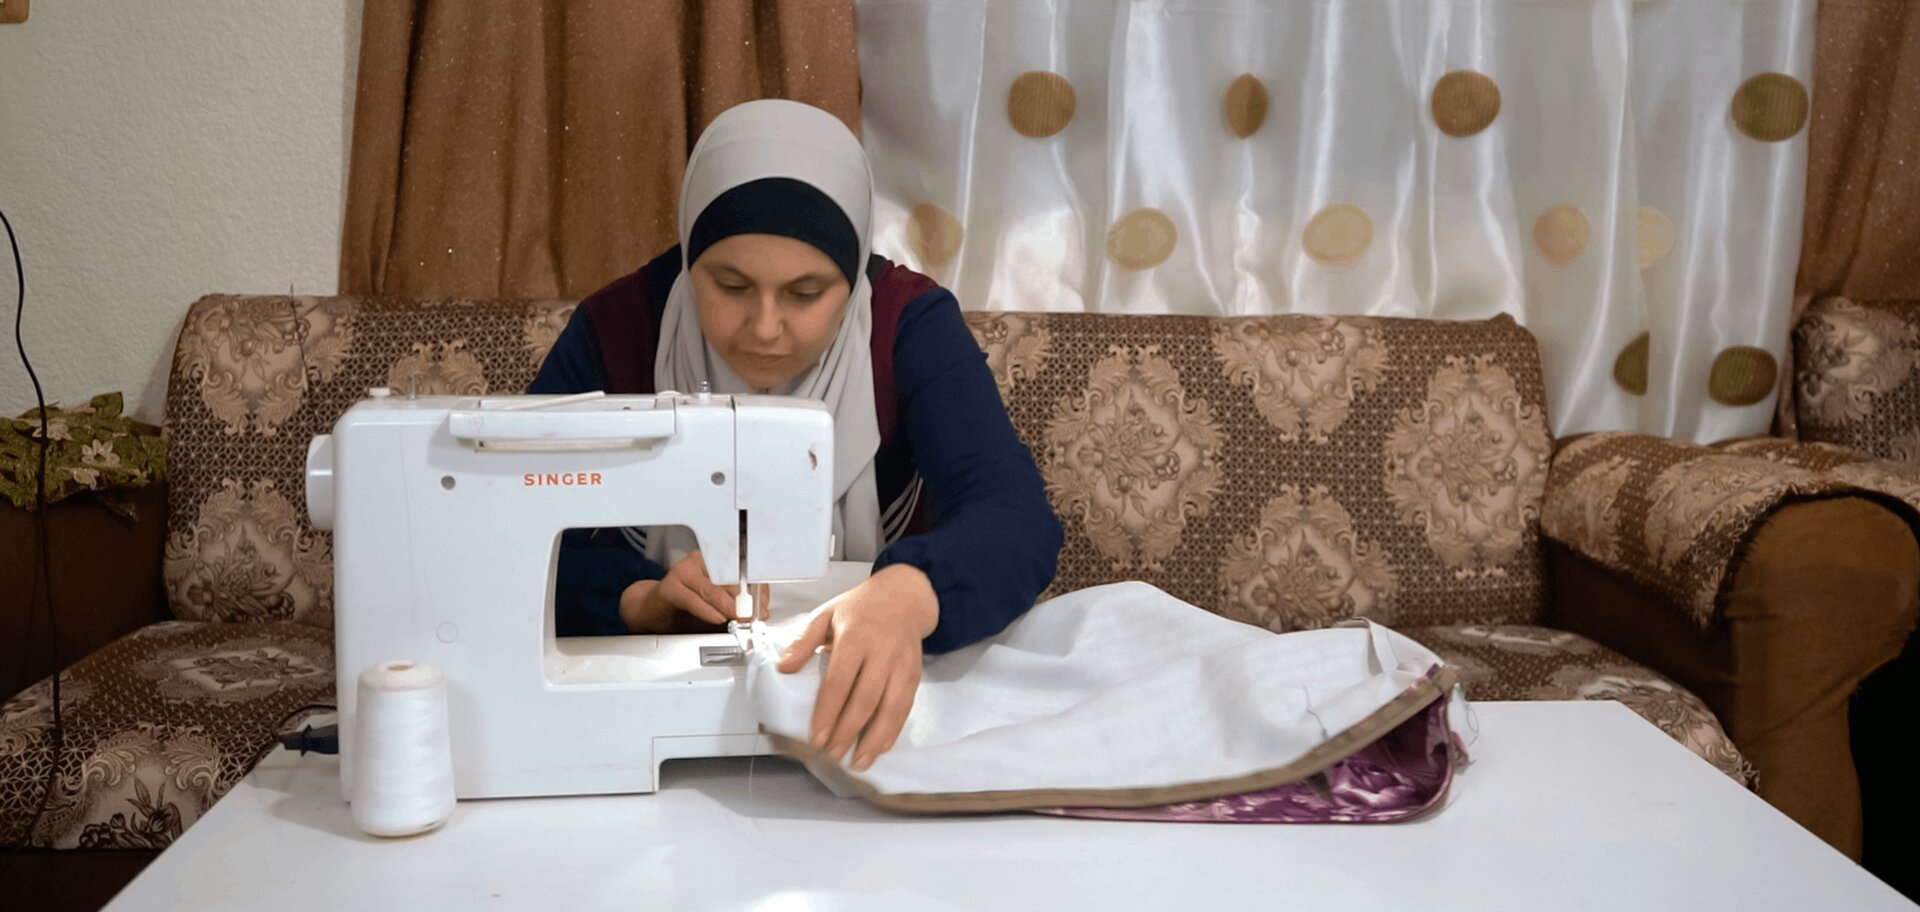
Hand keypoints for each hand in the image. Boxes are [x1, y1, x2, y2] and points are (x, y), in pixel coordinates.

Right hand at [618, 550, 769, 633]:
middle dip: (745, 599)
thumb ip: (735, 606)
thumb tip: (757, 612)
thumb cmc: (685, 606)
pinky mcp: (669, 587)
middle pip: (729, 577)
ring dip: (730, 607)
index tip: (762, 605)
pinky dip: (708, 611)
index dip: (756, 588)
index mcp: (714, 561)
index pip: (742, 569)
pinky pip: (693, 599)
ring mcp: (683, 572)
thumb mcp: (716, 606)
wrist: (652, 610)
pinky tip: (718, 618)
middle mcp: (699, 562)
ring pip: (713, 589)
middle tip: (754, 614)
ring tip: (740, 618)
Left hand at [776, 564, 937, 770]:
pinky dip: (894, 730)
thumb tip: (785, 667)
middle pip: (865, 699)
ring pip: (890, 708)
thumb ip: (804, 641)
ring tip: (858, 760)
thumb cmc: (862, 607)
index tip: (817, 736)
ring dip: (874, 739)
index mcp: (856, 637)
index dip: (828, 712)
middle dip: (848, 731)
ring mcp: (901, 664)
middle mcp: (882, 652)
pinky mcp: (914, 674)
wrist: (904, 596)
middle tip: (832, 753)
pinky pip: (905, 707)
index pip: (840, 681)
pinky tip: (880, 746)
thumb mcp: (827, 613)